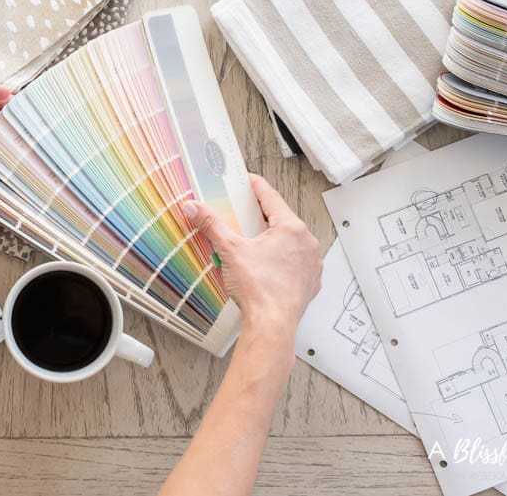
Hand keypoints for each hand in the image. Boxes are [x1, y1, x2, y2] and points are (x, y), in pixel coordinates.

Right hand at [182, 175, 320, 340]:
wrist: (272, 325)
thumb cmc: (259, 290)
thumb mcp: (229, 250)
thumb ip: (211, 225)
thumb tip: (195, 208)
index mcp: (291, 228)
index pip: (271, 197)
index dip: (256, 187)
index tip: (248, 181)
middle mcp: (306, 243)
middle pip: (281, 219)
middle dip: (261, 217)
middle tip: (244, 216)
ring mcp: (311, 263)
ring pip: (290, 242)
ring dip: (273, 239)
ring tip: (253, 245)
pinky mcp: (310, 281)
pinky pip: (295, 262)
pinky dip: (281, 260)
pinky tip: (265, 267)